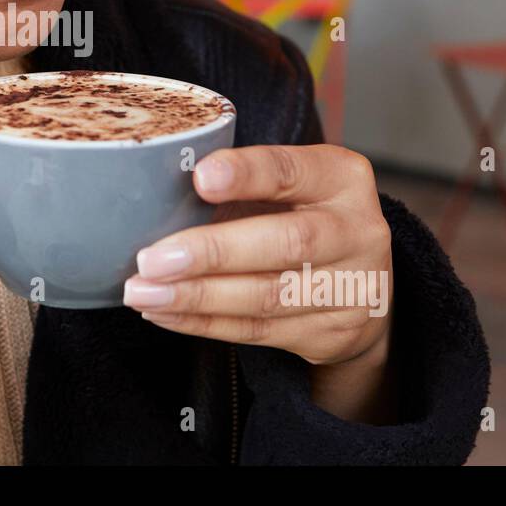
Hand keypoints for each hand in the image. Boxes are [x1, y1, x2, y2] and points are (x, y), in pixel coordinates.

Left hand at [122, 144, 392, 367]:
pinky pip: (258, 330)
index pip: (292, 171)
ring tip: (144, 291)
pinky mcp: (331, 334)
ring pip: (267, 296)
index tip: (199, 178)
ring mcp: (350, 288)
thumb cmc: (301, 218)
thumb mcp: (287, 187)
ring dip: (196, 296)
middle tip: (152, 259)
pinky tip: (165, 312)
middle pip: (285, 243)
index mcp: (341, 178)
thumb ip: (239, 185)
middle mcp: (356, 231)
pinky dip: (203, 322)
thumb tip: (158, 195)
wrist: (361, 285)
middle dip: (211, 252)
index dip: (246, 174)